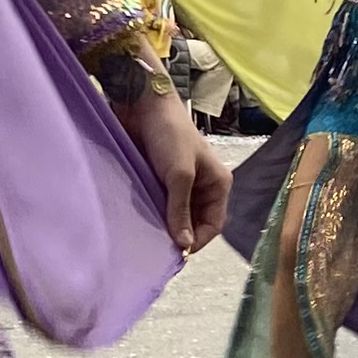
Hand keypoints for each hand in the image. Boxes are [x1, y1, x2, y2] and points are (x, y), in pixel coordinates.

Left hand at [117, 85, 229, 253]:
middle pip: (195, 222)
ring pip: (175, 215)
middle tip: (158, 247)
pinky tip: (139, 221)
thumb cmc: (169, 135)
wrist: (143, 104)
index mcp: (217, 184)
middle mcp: (202, 187)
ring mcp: (179, 184)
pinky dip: (151, 213)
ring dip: (163, 225)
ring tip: (147, 236)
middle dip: (179, 234)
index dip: (197, 241)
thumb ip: (181, 210)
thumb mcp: (179, 175)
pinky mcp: (159, 180)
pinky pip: (159, 204)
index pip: (213, 224)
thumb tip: (184, 246)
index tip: (176, 253)